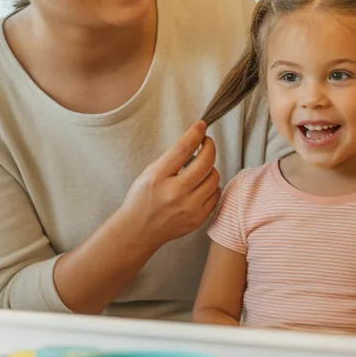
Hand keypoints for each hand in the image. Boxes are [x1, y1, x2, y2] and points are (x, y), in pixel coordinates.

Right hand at [121, 122, 220, 251]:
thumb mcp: (149, 173)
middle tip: (206, 143)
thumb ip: (171, 159)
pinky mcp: (198, 218)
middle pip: (205, 162)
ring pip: (214, 178)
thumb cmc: (142, 199)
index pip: (183, 149)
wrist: (139, 230)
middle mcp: (174, 193)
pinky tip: (201, 185)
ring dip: (210, 168)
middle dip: (209, 147)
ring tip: (199, 169)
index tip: (201, 126)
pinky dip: (211, 186)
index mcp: (158, 177)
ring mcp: (188, 208)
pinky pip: (216, 194)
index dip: (195, 134)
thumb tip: (194, 140)